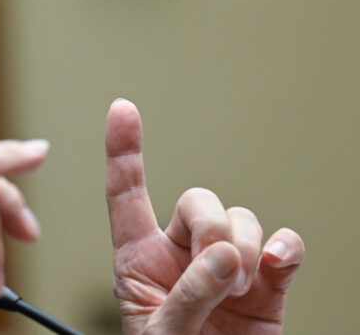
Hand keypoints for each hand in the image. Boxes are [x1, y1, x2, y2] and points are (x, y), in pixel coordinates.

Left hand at [106, 99, 304, 333]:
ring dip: (241, 246)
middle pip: (197, 200)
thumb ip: (187, 296)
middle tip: (215, 271)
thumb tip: (225, 256)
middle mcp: (181, 252)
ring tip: (235, 291)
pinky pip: (282, 244)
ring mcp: (226, 264)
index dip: (122, 151)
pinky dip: (284, 247)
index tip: (121, 109)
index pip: (125, 194)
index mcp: (138, 259)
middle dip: (209, 226)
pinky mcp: (268, 282)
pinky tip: (277, 263)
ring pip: (239, 217)